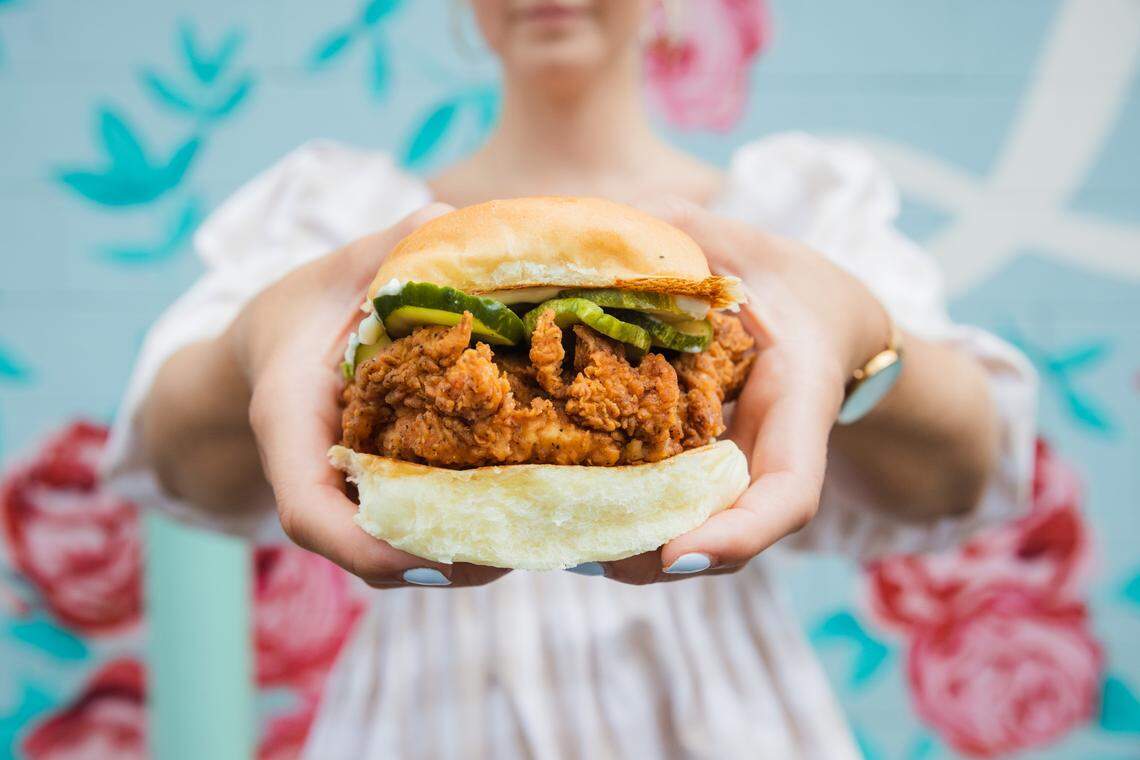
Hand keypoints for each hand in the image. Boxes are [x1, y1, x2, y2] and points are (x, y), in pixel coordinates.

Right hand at [226, 203, 508, 588]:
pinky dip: (469, 532)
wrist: (276, 348)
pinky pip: (419, 533)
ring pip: (401, 555)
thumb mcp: (337, 270)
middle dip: (450, 560)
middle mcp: (315, 477)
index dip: (370, 546)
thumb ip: (391, 248)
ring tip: (545, 529)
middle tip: (529, 542)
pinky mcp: (380, 499)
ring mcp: (348, 498)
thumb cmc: (305, 309)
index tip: (444, 554)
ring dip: (470, 556)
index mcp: (289, 422)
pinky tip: (531, 507)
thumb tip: (451, 227)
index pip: (309, 511)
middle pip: (372, 552)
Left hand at [599, 199, 890, 584]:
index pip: (789, 492)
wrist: (824, 324)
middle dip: (658, 558)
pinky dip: (624, 520)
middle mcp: (770, 454)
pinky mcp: (708, 472)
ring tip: (559, 543)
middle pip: (728, 538)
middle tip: (586, 556)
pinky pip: (673, 510)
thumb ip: (690, 229)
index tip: (677, 554)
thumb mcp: (753, 247)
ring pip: (696, 535)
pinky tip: (561, 510)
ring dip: (633, 552)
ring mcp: (740, 472)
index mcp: (797, 404)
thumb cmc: (791, 284)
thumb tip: (610, 221)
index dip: (740, 533)